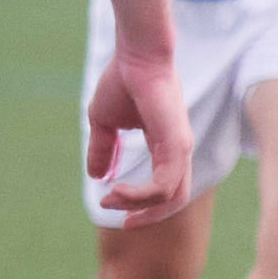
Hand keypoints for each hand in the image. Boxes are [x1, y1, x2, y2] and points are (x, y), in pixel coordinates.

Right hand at [85, 50, 194, 225]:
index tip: (110, 203)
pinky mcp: (178, 144)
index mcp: (165, 148)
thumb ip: (102, 149)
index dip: (140, 204)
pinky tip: (117, 190)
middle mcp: (178, 151)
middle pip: (174, 200)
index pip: (163, 188)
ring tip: (111, 198)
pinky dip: (141, 195)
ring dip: (137, 206)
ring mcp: (181, 148)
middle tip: (121, 221)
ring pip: (170, 197)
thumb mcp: (104, 123)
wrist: (134, 57)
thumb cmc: (123, 82)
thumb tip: (96, 175)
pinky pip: (165, 185)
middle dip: (147, 216)